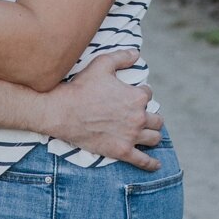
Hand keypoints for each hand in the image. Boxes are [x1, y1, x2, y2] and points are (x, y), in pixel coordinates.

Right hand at [36, 48, 162, 171]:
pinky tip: (156, 164)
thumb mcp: (100, 65)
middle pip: (156, 119)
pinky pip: (143, 160)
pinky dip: (152, 164)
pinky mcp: (122, 151)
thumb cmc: (80, 88)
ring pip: (154, 138)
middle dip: (150, 115)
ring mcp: (131, 136)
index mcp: (136, 97)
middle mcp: (138, 117)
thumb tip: (136, 53)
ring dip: (152, 134)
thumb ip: (121, 57)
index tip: (131, 94)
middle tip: (140, 115)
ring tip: (147, 133)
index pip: (148, 94)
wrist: (62, 112)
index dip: (140, 93)